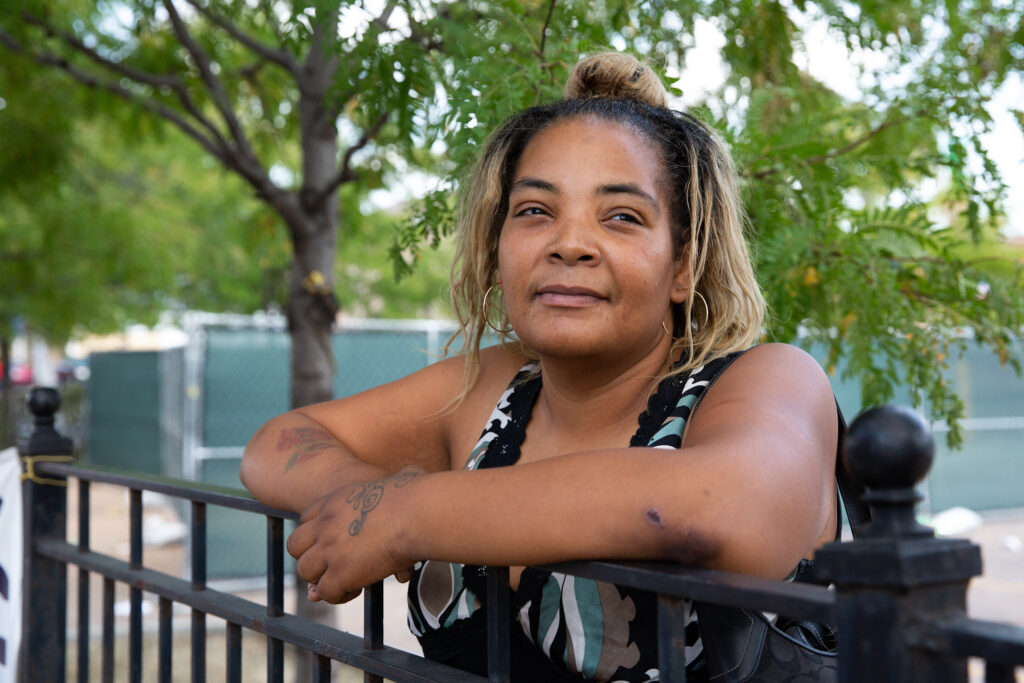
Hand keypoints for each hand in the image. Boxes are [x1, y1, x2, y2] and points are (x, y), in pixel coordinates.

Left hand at [287, 468, 422, 603]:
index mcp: (335, 500)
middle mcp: (325, 524)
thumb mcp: (400, 477)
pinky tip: (358, 589)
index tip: (335, 541)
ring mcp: (329, 549)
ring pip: (305, 571)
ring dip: (322, 579)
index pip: (306, 517)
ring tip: (346, 580)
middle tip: (333, 564)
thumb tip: (410, 474)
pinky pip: (326, 592)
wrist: (417, 514)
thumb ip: (399, 477)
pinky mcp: (340, 573)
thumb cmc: (417, 495)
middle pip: (295, 545)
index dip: (318, 532)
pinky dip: (339, 594)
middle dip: (310, 557)